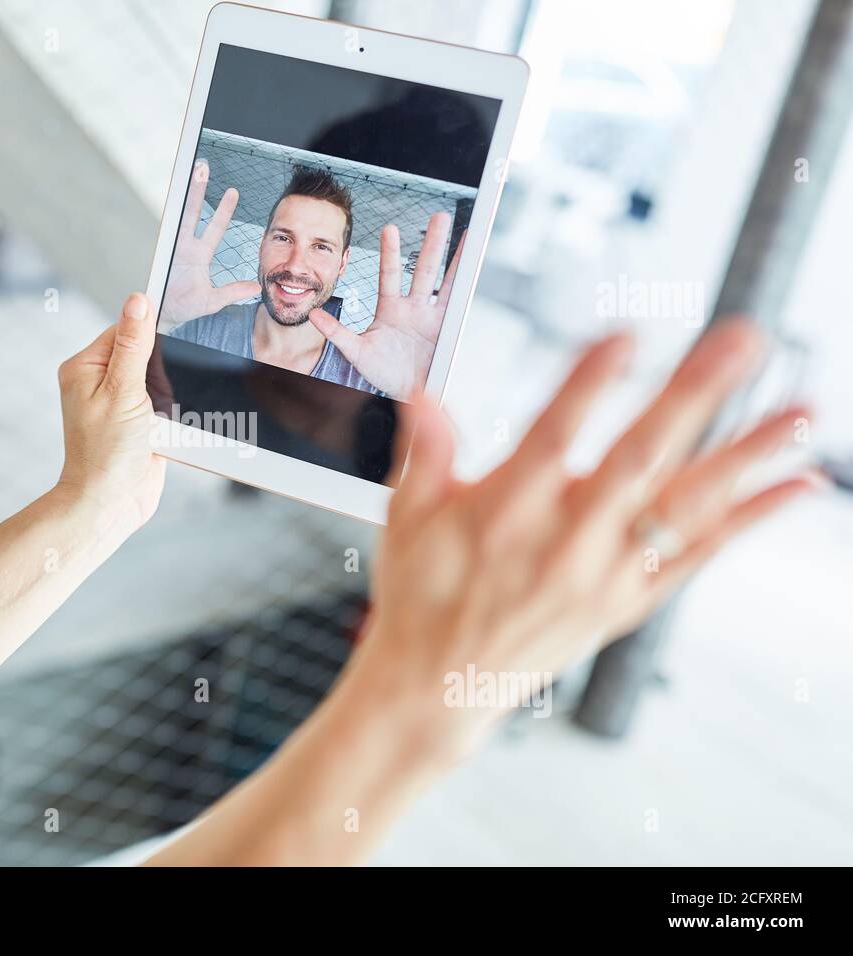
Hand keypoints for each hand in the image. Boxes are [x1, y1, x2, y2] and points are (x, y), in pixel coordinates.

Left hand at [55, 293, 165, 536]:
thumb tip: (138, 300)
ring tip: (160, 416)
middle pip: (145, 352)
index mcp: (85, 367)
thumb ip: (133, 345)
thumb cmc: (106, 452)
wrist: (110, 504)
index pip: (124, 329)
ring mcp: (120, 403)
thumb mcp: (122, 390)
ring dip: (171, 391)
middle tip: (159, 392)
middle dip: (163, 368)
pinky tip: (170, 425)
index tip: (172, 340)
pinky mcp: (139, 422)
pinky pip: (165, 402)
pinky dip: (174, 409)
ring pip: (160, 378)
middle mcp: (99, 382)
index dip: (149, 333)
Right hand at [160, 160, 260, 326]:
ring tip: (190, 172)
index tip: (233, 191)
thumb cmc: (186, 306)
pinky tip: (171, 197)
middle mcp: (185, 246)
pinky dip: (167, 214)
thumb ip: (233, 291)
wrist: (164, 315)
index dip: (223, 210)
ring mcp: (171, 247)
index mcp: (199, 254)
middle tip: (203, 167)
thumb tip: (255, 287)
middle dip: (198, 189)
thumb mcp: (214, 300)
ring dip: (185, 193)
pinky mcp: (161, 252)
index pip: (214, 227)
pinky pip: (165, 230)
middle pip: (193, 211)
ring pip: (179, 214)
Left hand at [310, 213, 460, 397]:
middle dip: (432, 243)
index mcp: (390, 309)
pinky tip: (474, 260)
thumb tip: (314, 314)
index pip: (390, 274)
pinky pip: (457, 299)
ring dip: (452, 255)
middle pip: (423, 268)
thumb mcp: (356, 352)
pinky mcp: (446, 326)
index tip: (390, 228)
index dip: (391, 252)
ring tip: (462, 229)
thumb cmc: (383, 374)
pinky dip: (465, 279)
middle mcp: (413, 307)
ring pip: (443, 279)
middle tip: (440, 216)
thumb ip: (336, 332)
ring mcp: (431, 315)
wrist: (406, 394)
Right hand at [351, 318, 819, 762]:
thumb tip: (423, 396)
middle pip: (637, 461)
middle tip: (739, 342)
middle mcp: (562, 543)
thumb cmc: (421, 596)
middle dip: (691, 397)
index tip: (623, 336)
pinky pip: (700, 554)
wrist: (440, 688)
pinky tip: (796, 483)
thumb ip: (425, 451)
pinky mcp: (629, 601)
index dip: (586, 386)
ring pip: (685, 506)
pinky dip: (750, 518)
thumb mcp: (405, 517)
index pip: (551, 437)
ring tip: (801, 411)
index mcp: (503, 514)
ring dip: (746, 455)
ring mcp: (604, 575)